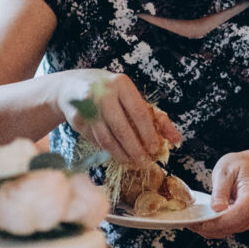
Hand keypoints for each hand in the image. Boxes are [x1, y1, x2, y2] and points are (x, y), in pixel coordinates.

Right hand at [54, 70, 179, 167]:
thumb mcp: (131, 97)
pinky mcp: (76, 119)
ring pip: (107, 139)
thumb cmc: (110, 93)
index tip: (155, 149)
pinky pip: (96, 141)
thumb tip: (176, 140)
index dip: (148, 134)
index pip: (139, 112)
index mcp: (121, 83)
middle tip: (144, 163)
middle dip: (135, 150)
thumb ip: (155, 117)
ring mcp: (87, 106)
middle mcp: (103, 92)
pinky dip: (107, 150)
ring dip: (120, 154)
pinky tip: (115, 152)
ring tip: (131, 162)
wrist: (72, 87)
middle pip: (122, 128)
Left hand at [191, 150, 248, 237]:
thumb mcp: (225, 171)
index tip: (205, 221)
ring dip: (212, 230)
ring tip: (194, 223)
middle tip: (193, 223)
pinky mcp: (242, 221)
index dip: (222, 220)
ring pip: (232, 231)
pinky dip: (214, 230)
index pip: (241, 211)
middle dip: (213, 227)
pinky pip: (229, 230)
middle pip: (236, 224)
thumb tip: (216, 209)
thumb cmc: (239, 168)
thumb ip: (221, 190)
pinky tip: (202, 223)